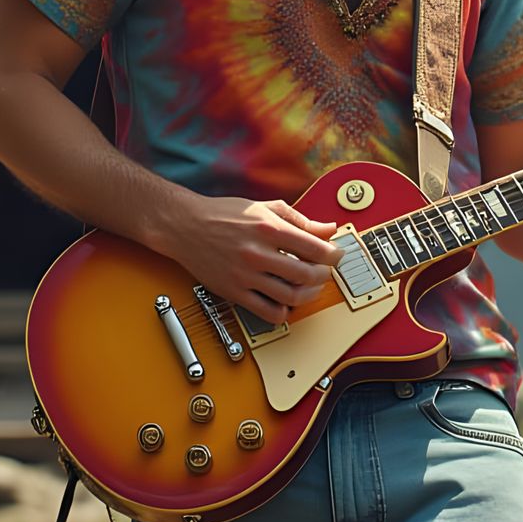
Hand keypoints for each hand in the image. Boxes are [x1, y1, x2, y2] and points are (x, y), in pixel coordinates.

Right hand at [168, 196, 340, 325]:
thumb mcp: (266, 208)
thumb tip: (328, 229)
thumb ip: (301, 220)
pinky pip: (267, 312)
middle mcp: (258, 253)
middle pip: (307, 275)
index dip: (334, 255)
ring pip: (290, 297)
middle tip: (323, 271)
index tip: (336, 256)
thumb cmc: (224, 215)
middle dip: (324, 275)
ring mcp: (245, 276)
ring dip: (308, 295)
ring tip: (308, 287)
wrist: (185, 226)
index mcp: (269, 229)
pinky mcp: (234, 292)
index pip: (315, 249)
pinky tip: (286, 303)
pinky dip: (284, 313)